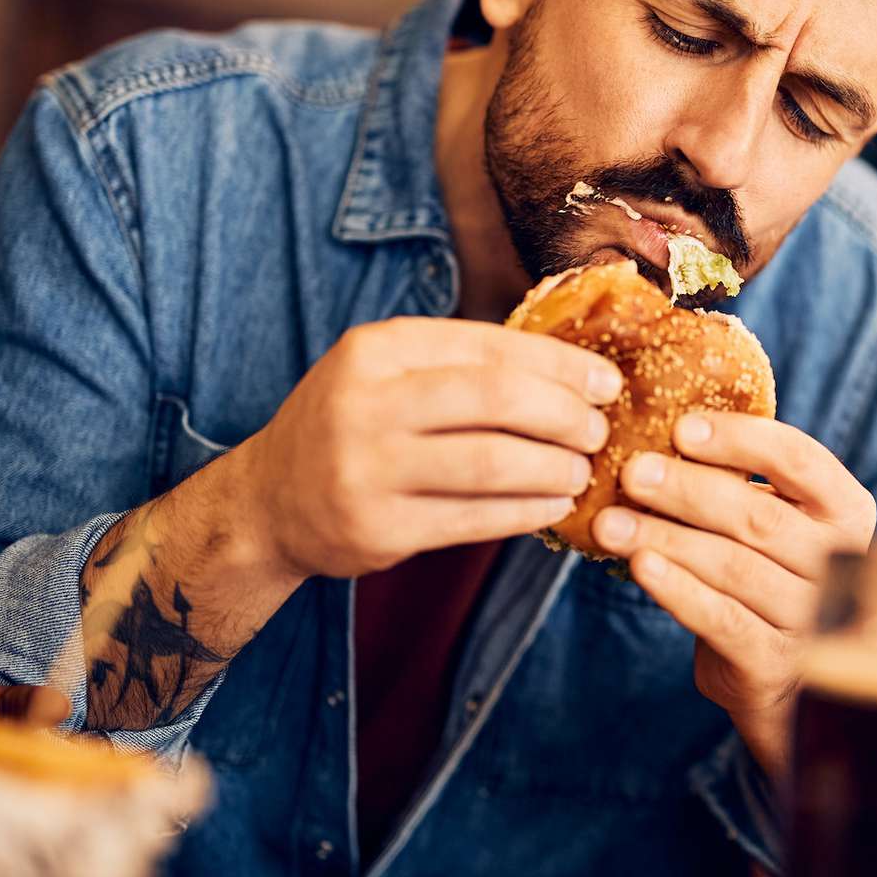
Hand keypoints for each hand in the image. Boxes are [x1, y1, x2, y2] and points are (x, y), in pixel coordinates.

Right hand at [227, 317, 623, 583]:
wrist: (269, 500)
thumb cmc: (353, 424)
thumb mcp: (388, 372)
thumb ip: (461, 364)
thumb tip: (572, 369)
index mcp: (377, 350)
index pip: (491, 346)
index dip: (561, 365)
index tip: (607, 381)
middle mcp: (366, 403)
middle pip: (497, 399)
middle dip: (564, 415)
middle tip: (597, 429)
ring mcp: (367, 469)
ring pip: (492, 463)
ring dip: (553, 468)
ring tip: (581, 470)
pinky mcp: (376, 529)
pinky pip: (473, 518)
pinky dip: (526, 512)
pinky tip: (553, 505)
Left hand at [589, 412, 874, 776]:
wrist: (774, 670)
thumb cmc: (763, 571)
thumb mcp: (768, 519)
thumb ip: (740, 478)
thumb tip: (664, 431)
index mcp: (846, 509)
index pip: (799, 460)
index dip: (740, 439)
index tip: (681, 429)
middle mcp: (840, 562)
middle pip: (759, 517)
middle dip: (688, 491)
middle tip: (632, 473)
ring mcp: (810, 616)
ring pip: (733, 568)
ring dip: (666, 539)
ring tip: (612, 523)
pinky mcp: (774, 663)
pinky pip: (721, 620)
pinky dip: (678, 590)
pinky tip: (641, 566)